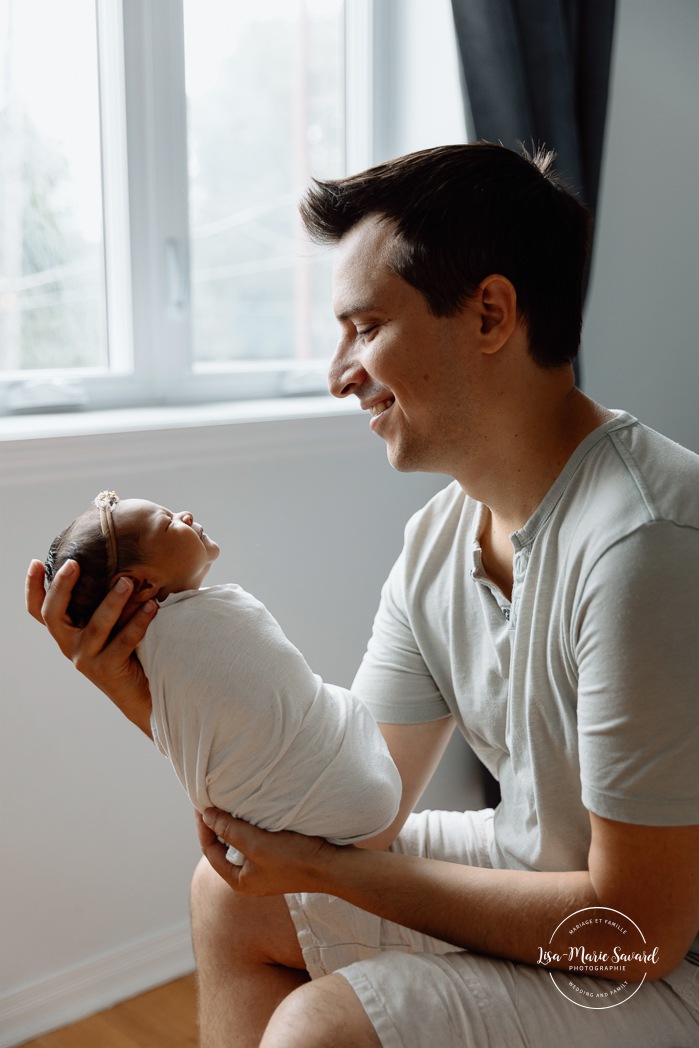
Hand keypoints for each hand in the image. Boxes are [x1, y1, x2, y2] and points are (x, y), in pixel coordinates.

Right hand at [25, 558, 155, 735]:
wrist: (143, 694)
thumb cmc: (130, 651)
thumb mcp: (111, 624)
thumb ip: (107, 601)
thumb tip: (123, 564)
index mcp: (68, 632)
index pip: (39, 611)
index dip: (33, 588)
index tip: (35, 563)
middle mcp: (70, 645)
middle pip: (53, 615)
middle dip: (61, 587)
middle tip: (74, 564)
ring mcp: (86, 659)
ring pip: (95, 626)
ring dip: (112, 601)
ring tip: (127, 582)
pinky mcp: (107, 670)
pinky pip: (123, 641)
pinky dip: (138, 622)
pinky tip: (152, 606)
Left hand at [195, 808, 337, 896]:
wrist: (332, 867)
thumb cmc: (295, 859)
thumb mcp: (257, 843)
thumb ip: (230, 830)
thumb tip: (207, 815)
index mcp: (239, 881)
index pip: (210, 850)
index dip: (204, 827)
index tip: (202, 805)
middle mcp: (249, 878)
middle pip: (225, 847)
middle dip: (220, 825)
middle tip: (216, 801)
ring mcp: (264, 871)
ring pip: (241, 844)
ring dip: (237, 825)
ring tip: (233, 804)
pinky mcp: (278, 861)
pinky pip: (257, 842)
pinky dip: (252, 828)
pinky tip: (256, 813)